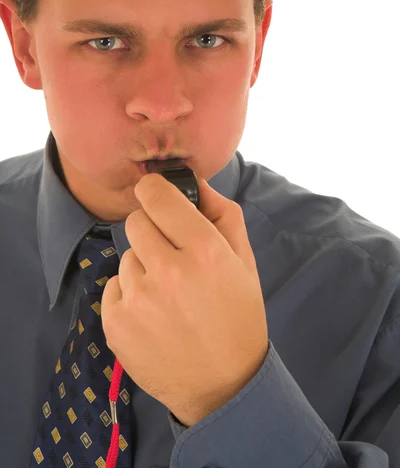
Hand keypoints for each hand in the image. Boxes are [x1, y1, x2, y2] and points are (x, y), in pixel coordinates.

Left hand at [101, 173, 268, 426]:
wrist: (223, 385)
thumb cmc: (237, 317)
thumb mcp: (244, 261)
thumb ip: (222, 213)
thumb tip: (194, 182)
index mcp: (204, 250)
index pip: (156, 194)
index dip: (154, 190)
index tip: (156, 196)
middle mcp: (168, 271)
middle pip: (135, 222)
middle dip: (152, 231)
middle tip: (171, 256)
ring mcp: (138, 299)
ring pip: (126, 256)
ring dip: (143, 267)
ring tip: (168, 295)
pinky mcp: (116, 323)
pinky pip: (113, 285)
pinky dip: (129, 294)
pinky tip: (154, 314)